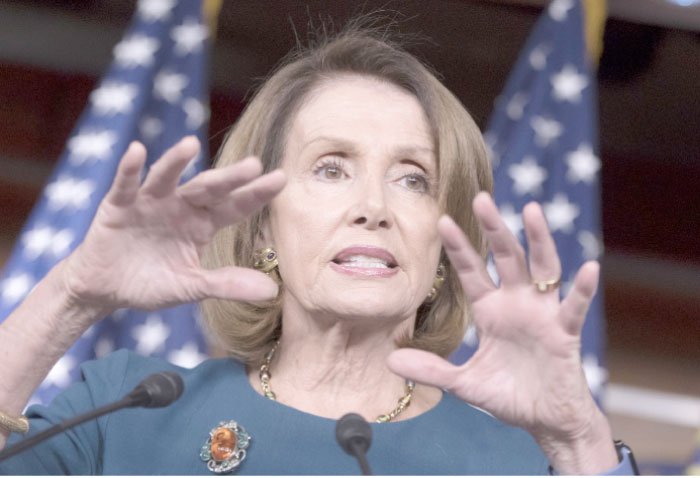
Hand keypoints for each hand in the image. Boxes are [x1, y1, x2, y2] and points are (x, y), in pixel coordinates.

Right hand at [60, 137, 285, 316]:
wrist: (106, 289)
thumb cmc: (152, 283)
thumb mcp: (191, 288)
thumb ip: (226, 285)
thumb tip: (272, 291)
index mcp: (203, 224)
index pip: (235, 207)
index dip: (256, 194)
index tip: (281, 179)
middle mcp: (181, 206)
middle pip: (207, 188)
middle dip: (229, 177)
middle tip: (253, 164)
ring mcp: (150, 202)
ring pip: (166, 178)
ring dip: (176, 161)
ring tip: (190, 144)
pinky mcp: (118, 205)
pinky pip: (125, 184)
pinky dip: (129, 169)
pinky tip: (136, 150)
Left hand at [388, 192, 616, 472]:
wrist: (545, 420)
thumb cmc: (508, 395)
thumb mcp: (464, 383)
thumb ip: (432, 370)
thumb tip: (390, 360)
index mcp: (491, 311)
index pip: (472, 272)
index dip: (459, 248)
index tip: (442, 220)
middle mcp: (517, 304)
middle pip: (505, 258)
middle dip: (495, 229)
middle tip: (481, 198)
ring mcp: (543, 315)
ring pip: (542, 269)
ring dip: (538, 241)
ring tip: (532, 211)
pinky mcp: (565, 333)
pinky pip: (574, 307)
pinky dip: (582, 289)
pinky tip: (589, 268)